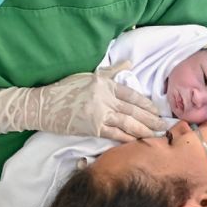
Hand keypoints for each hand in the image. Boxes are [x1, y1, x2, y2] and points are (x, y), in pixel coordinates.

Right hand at [0, 61, 167, 141]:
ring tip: (156, 135)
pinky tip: (138, 143)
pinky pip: (115, 134)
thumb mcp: (88, 76)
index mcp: (104, 83)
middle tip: (164, 126)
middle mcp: (104, 97)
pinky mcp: (92, 128)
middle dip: (150, 119)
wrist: (43, 106)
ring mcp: (99, 113)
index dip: (147, 104)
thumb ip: (110, 72)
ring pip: (127, 123)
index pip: (131, 94)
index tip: (157, 110)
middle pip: (133, 110)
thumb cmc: (64, 90)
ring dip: (144, 130)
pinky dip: (128, 139)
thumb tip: (128, 64)